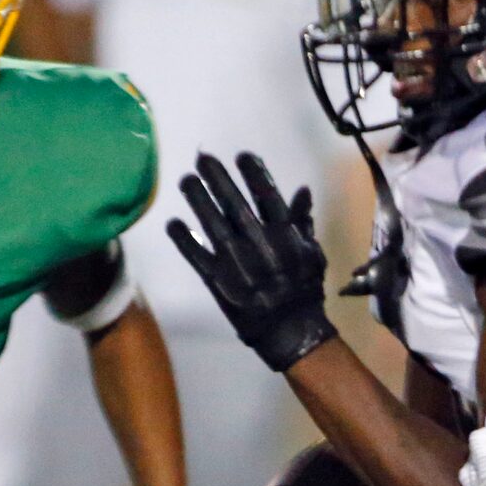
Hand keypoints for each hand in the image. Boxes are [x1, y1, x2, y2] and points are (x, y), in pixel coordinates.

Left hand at [168, 153, 336, 372]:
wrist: (291, 329)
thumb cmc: (305, 288)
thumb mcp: (312, 252)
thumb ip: (303, 222)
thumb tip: (302, 191)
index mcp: (284, 233)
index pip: (266, 193)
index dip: (252, 172)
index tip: (241, 156)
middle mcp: (258, 241)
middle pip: (233, 201)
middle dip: (217, 177)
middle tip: (203, 159)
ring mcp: (236, 260)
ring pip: (211, 222)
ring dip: (196, 199)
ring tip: (186, 180)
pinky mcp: (218, 278)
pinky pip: (195, 254)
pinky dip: (183, 238)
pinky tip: (173, 223)